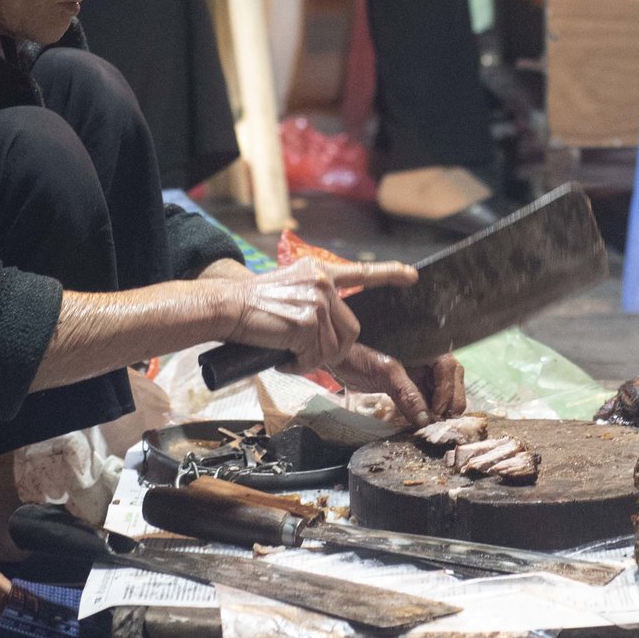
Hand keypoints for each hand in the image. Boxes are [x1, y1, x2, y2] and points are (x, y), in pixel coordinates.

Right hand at [206, 258, 415, 373]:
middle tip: (304, 352)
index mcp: (319, 272)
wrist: (226, 305)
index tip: (412, 276)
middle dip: (331, 348)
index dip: (389, 275)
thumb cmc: (250, 305)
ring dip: (311, 359)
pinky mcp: (308, 322)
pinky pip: (314, 358)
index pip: (361, 273)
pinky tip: (282, 358)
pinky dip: (298, 365)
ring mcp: (317, 301)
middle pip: (350, 328)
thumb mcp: (289, 290)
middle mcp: (322, 282)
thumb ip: (313, 300)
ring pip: (334, 347)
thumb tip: (327, 330)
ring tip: (287, 352)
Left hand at [331, 348, 467, 425]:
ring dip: (439, 410)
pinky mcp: (410, 387)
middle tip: (438, 423)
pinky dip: (427, 412)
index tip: (437, 412)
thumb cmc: (361, 354)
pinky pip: (427, 400)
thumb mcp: (386, 372)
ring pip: (442, 393)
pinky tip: (422, 423)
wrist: (339, 356)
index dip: (447, 392)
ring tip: (430, 425)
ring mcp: (420, 374)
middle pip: (452, 382)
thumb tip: (426, 419)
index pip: (450, 370)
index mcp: (428, 348)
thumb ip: (407, 393)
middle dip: (449, 403)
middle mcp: (429, 360)